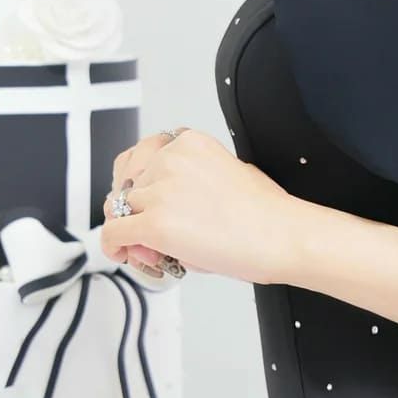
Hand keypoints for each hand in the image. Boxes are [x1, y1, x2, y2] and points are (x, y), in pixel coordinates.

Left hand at [99, 127, 303, 284]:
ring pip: (119, 209)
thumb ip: (190, 182)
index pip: (142, 155)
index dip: (141, 183)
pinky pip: (114, 233)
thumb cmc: (267, 213)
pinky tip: (124, 255)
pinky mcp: (155, 224)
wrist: (283, 235)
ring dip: (128, 228)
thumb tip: (164, 209)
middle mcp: (170, 159)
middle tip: (149, 229)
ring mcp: (160, 191)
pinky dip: (113, 246)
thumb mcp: (227, 174)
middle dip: (135, 207)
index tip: (148, 199)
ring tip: (147, 248)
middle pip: (127, 184)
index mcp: (189, 142)